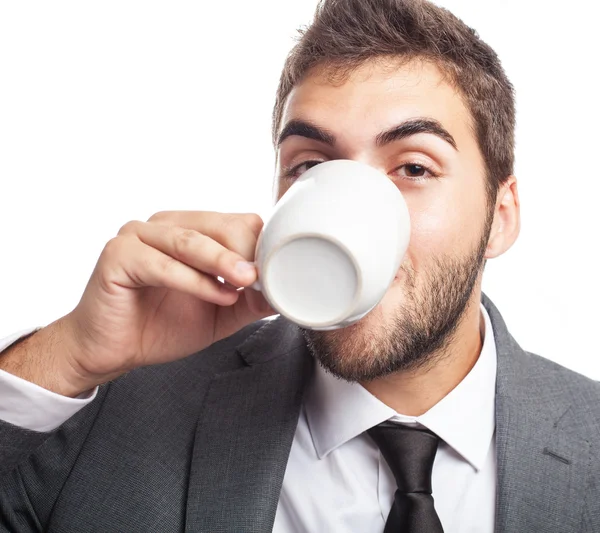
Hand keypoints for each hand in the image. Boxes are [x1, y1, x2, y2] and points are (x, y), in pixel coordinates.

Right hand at [2, 211, 273, 395]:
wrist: (112, 350)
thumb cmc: (161, 325)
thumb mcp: (219, 313)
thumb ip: (249, 300)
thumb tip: (283, 292)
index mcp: (190, 231)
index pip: (236, 222)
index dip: (259, 246)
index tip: (276, 272)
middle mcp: (164, 226)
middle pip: (219, 224)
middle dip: (245, 251)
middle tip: (262, 277)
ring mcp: (138, 236)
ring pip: (190, 240)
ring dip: (222, 262)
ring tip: (245, 281)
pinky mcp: (118, 255)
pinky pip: (161, 264)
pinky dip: (193, 281)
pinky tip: (216, 297)